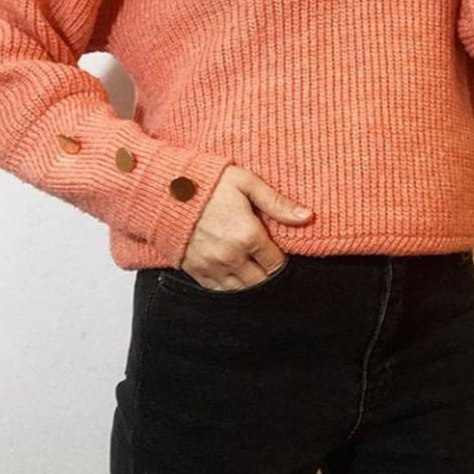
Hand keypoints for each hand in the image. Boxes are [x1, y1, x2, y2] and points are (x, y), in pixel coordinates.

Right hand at [178, 165, 312, 290]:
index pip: (276, 264)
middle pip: (261, 282)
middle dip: (267, 275)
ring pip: (241, 291)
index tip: (278, 251)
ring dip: (250, 284)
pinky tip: (232, 275)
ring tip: (252, 269)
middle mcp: (231, 256)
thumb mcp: (247, 183)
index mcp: (248, 235)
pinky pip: (218, 292)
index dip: (281, 260)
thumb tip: (307, 216)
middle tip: (266, 261)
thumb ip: (278, 203)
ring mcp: (211, 266)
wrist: (166, 189)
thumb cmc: (208, 182)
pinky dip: (228, 288)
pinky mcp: (194, 271)